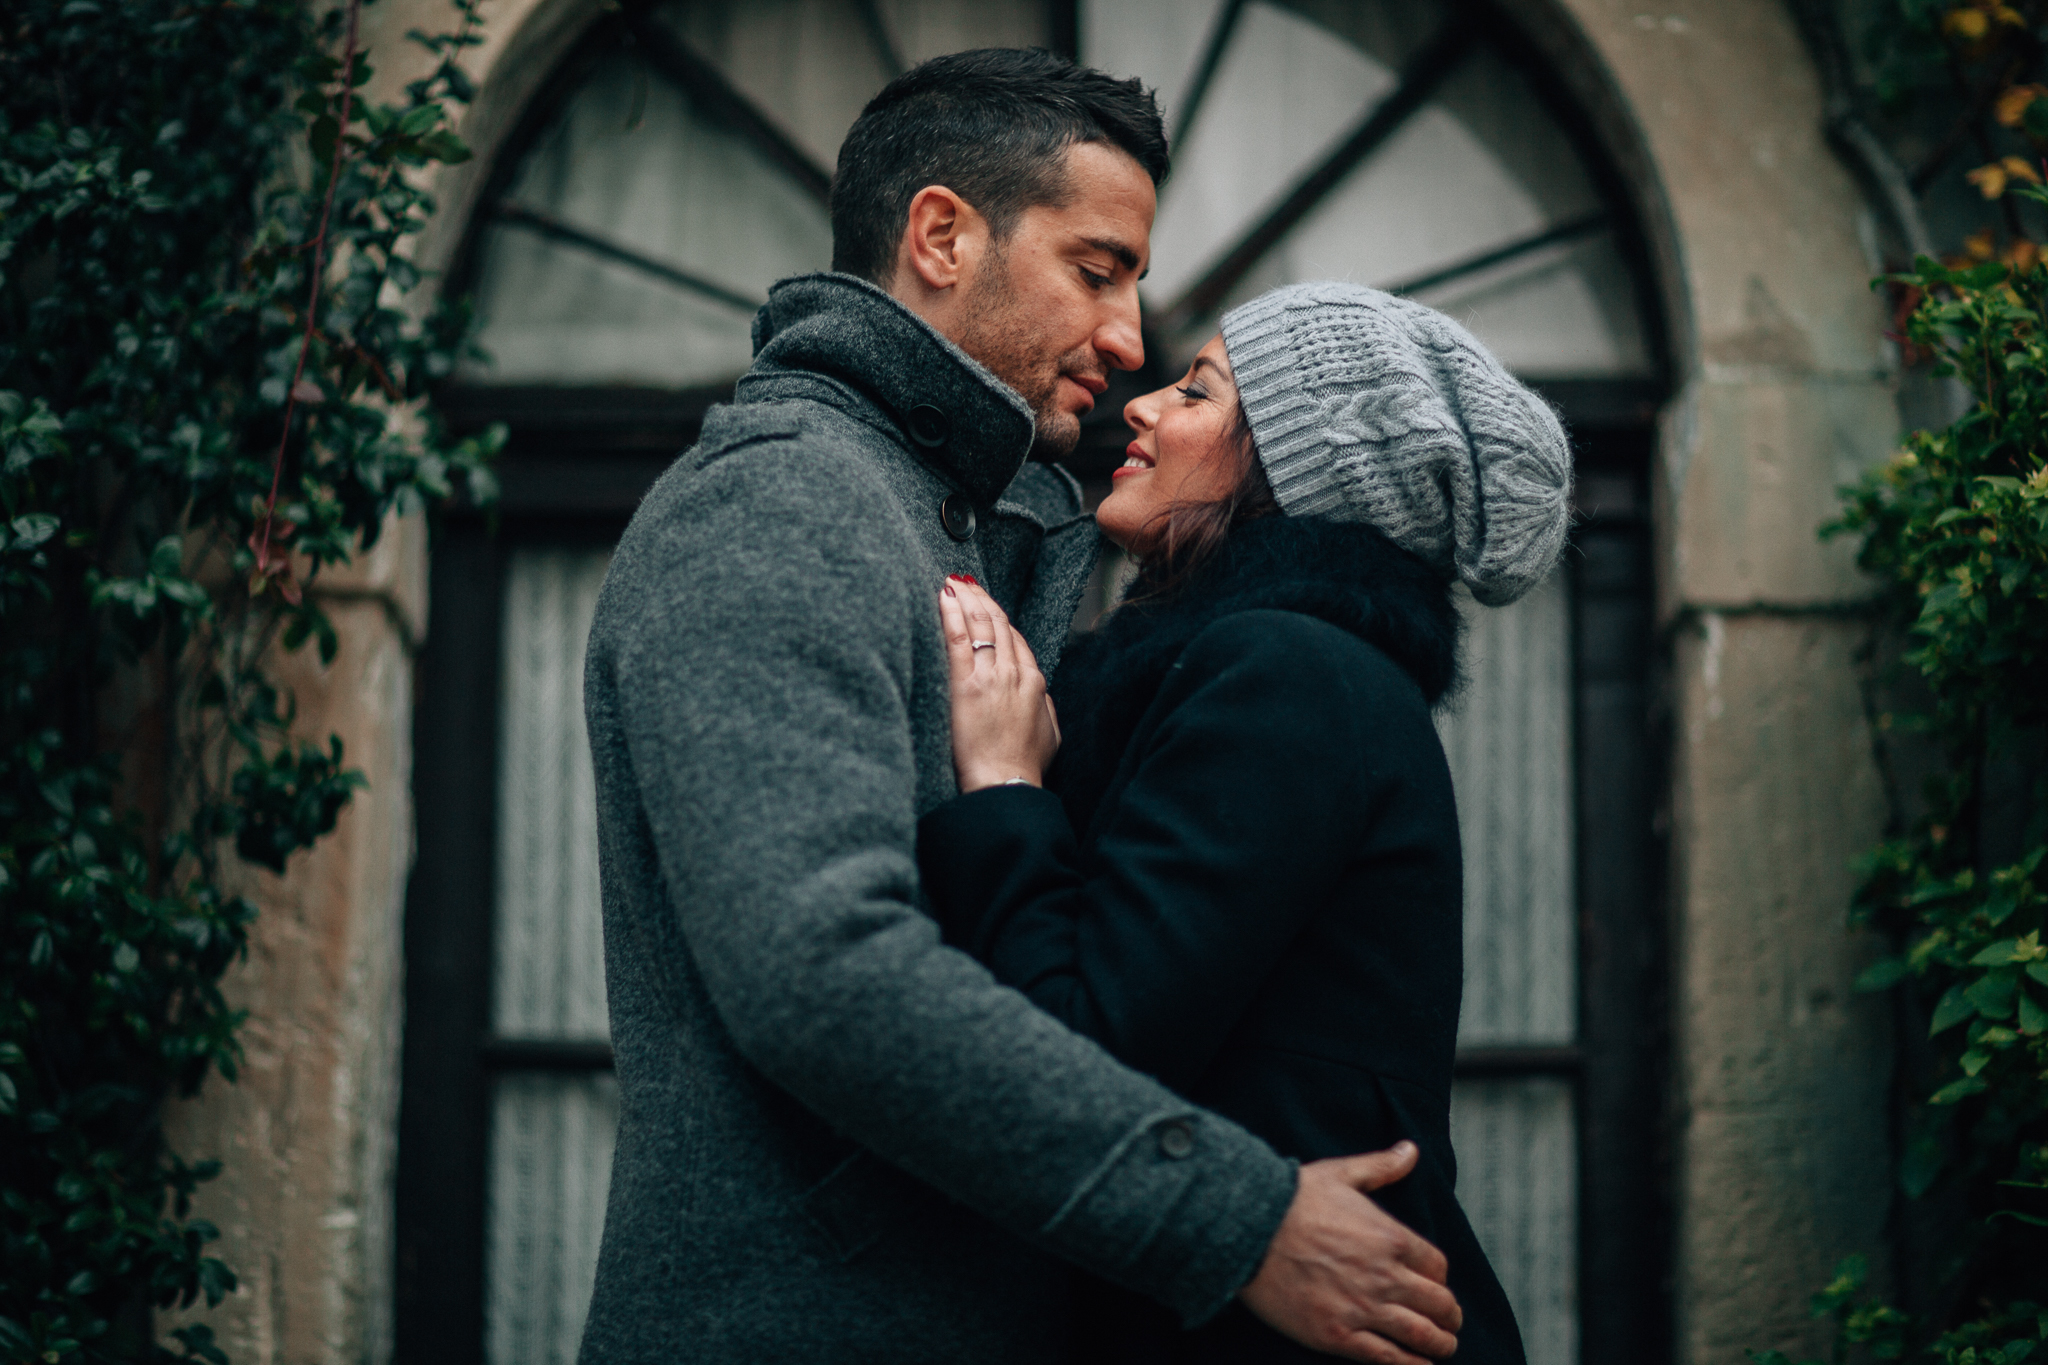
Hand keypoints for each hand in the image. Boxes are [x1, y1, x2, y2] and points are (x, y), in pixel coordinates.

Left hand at [938, 577, 1060, 790]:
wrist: (1006, 784)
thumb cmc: (1025, 766)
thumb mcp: (1050, 734)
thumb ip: (1046, 707)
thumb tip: (1041, 695)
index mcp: (1034, 682)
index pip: (1015, 638)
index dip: (999, 617)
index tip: (987, 604)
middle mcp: (1014, 673)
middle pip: (998, 623)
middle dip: (981, 598)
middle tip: (966, 582)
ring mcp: (991, 676)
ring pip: (980, 624)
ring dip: (966, 598)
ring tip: (953, 582)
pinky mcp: (966, 685)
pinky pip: (959, 639)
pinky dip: (951, 614)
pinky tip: (944, 596)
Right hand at [1239, 1142, 1461, 1362]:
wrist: (1248, 1229)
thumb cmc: (1293, 1199)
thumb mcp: (1341, 1173)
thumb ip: (1381, 1166)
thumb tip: (1410, 1150)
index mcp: (1391, 1238)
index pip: (1437, 1267)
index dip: (1439, 1278)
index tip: (1434, 1285)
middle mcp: (1385, 1276)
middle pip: (1437, 1303)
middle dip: (1449, 1315)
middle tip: (1450, 1322)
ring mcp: (1362, 1308)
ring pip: (1420, 1334)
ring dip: (1439, 1344)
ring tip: (1443, 1348)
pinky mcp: (1337, 1334)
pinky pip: (1387, 1357)